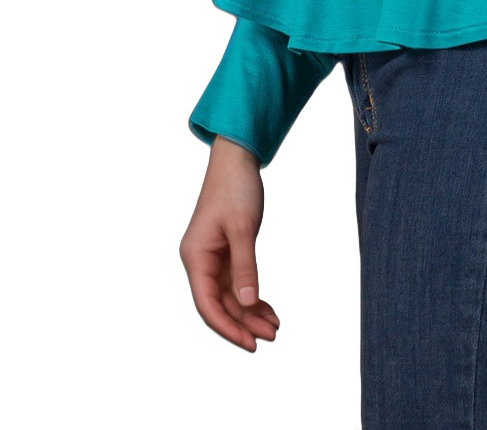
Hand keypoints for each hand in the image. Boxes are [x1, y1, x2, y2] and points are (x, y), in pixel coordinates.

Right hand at [179, 135, 279, 351]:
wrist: (237, 159)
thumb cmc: (235, 188)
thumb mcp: (243, 228)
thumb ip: (245, 267)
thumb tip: (247, 304)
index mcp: (196, 257)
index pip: (208, 304)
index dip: (228, 327)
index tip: (250, 343)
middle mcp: (201, 261)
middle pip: (220, 304)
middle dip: (244, 323)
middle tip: (271, 337)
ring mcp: (213, 257)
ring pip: (230, 296)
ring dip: (251, 312)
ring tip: (275, 327)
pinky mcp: (226, 252)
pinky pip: (237, 282)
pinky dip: (252, 296)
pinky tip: (268, 309)